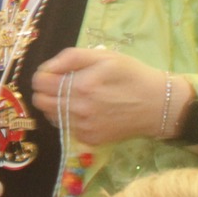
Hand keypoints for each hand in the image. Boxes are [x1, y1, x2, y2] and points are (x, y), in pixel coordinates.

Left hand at [30, 49, 192, 147]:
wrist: (157, 105)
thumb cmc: (132, 75)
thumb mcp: (105, 56)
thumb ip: (71, 57)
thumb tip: (47, 67)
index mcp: (81, 86)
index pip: (40, 82)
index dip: (44, 74)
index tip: (55, 72)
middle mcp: (79, 110)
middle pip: (40, 101)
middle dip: (46, 90)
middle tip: (63, 84)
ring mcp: (83, 128)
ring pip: (50, 116)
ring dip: (56, 104)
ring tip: (75, 96)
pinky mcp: (89, 139)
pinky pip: (66, 128)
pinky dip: (69, 118)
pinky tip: (85, 110)